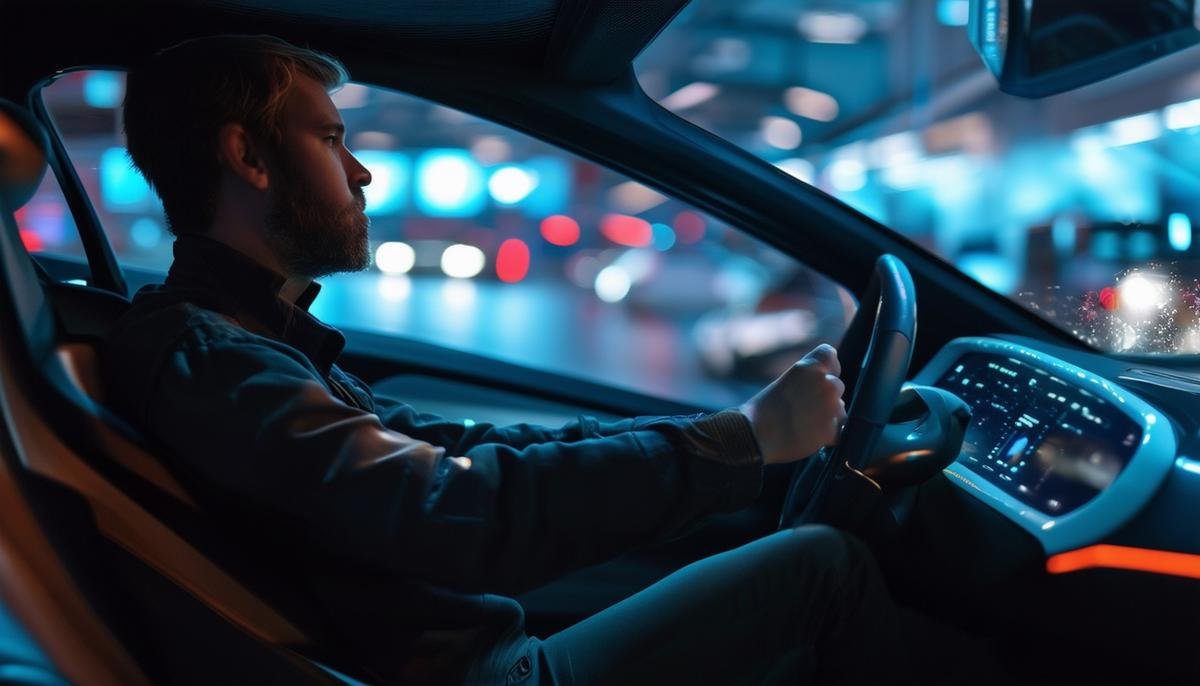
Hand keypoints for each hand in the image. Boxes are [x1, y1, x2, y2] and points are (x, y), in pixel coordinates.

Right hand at [739, 344, 846, 464]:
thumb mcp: (785, 382)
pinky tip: (809, 435)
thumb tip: (825, 385)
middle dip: (826, 396)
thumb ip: (807, 379)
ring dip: (829, 416)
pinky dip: (828, 435)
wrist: (755, 434)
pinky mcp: (832, 429)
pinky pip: (838, 430)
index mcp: (809, 367)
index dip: (826, 367)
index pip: (830, 355)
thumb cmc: (764, 410)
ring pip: (840, 409)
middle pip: (837, 385)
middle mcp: (826, 383)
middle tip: (805, 408)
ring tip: (804, 424)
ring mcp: (832, 407)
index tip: (817, 379)